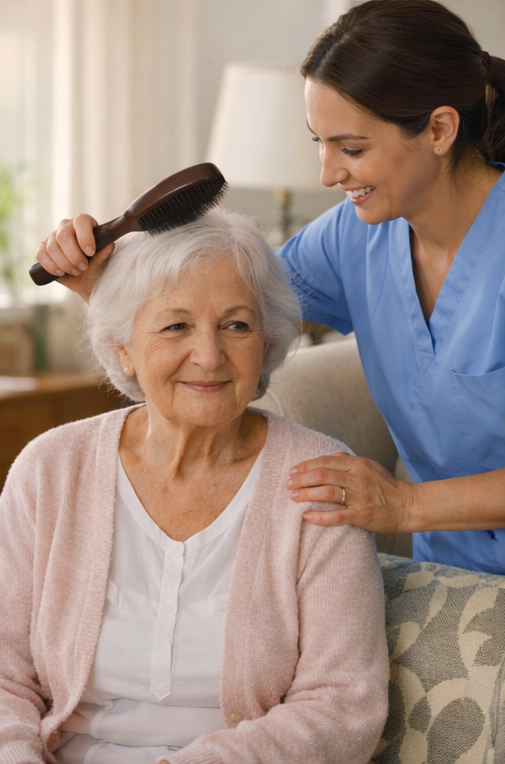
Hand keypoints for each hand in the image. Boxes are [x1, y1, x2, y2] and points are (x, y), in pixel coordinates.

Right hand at [35, 213, 114, 302]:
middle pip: (63, 236)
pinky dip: (50, 266)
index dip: (85, 237)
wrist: (85, 280)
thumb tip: (110, 245)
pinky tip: (60, 273)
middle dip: (74, 255)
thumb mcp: (101, 263)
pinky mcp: (43, 248)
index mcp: (84, 224)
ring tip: (75, 271)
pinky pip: (41, 254)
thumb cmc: (95, 267)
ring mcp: (53, 236)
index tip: (90, 252)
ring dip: (64, 263)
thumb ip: (103, 255)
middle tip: (83, 267)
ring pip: (53, 247)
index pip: (81, 221)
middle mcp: (67, 226)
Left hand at [286, 451, 413, 533]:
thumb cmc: (386, 486)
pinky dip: (320, 516)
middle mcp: (358, 479)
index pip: (325, 461)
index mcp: (358, 464)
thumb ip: (349, 460)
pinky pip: (337, 515)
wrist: (408, 505)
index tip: (292, 471)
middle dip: (301, 479)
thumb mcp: (370, 466)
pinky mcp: (362, 516)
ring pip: (327, 493)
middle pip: (323, 475)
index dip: (306, 466)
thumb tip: (331, 455)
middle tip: (288, 484)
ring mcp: (360, 497)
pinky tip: (307, 516)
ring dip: (307, 494)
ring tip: (293, 497)